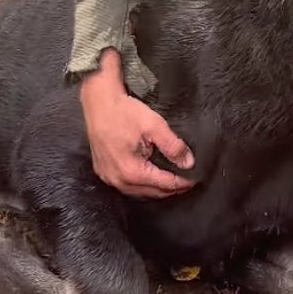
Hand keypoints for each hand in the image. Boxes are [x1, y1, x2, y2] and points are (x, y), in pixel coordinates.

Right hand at [80, 50, 195, 198]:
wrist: (99, 101)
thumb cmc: (123, 111)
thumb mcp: (154, 125)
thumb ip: (172, 146)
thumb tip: (188, 162)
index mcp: (132, 172)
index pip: (164, 184)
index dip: (182, 183)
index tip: (194, 180)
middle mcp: (118, 180)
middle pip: (152, 192)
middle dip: (171, 189)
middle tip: (186, 181)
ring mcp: (108, 177)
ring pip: (138, 192)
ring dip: (155, 188)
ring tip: (171, 181)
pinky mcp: (102, 171)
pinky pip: (126, 186)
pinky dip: (140, 184)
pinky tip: (148, 177)